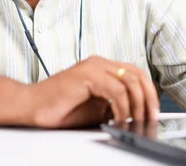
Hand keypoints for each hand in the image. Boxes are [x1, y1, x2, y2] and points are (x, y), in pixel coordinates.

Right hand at [28, 56, 159, 128]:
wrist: (32, 107)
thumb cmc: (59, 109)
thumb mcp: (96, 109)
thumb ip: (115, 106)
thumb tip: (136, 113)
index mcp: (103, 68)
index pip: (136, 75)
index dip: (149, 93)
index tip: (153, 112)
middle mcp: (100, 63)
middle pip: (138, 75)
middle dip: (148, 98)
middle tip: (150, 118)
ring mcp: (93, 66)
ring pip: (130, 81)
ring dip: (138, 104)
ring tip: (136, 121)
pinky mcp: (87, 75)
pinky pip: (116, 90)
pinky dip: (122, 107)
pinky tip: (119, 118)